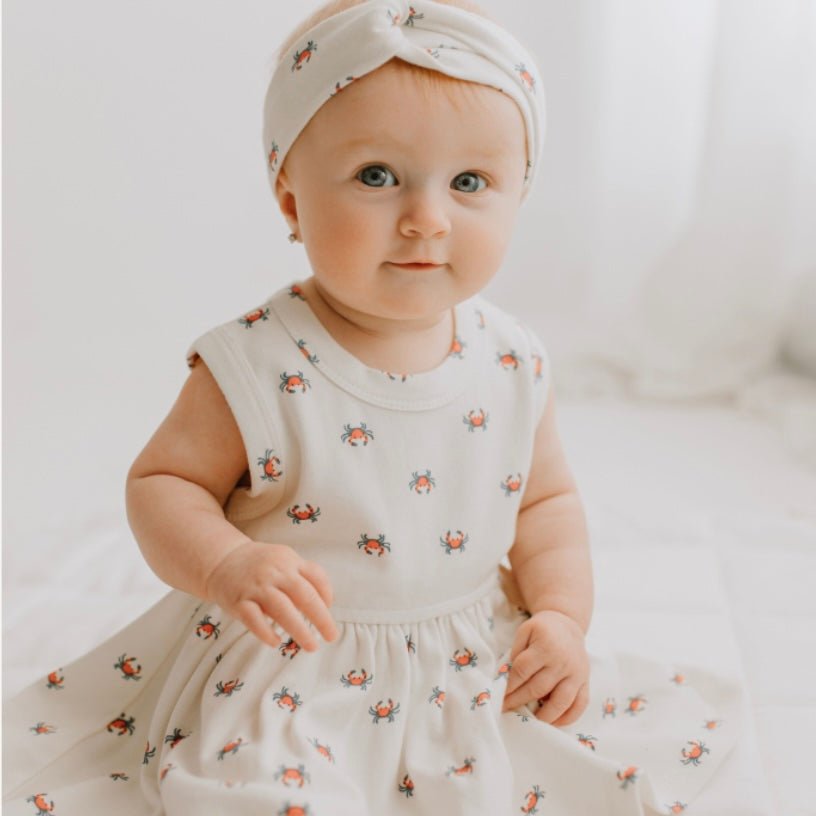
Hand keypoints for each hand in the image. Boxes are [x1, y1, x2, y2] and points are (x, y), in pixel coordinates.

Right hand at [204, 541, 338, 651]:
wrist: (221, 560)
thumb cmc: (260, 566)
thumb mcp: (283, 560)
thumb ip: (301, 577)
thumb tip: (324, 605)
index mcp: (289, 560)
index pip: (316, 576)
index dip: (327, 594)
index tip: (329, 609)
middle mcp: (275, 572)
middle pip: (303, 595)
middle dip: (321, 618)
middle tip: (332, 636)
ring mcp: (256, 586)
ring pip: (282, 609)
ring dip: (299, 630)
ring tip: (312, 646)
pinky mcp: (238, 601)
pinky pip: (254, 619)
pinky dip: (266, 632)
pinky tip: (276, 643)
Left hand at [501, 609, 589, 725]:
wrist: (568, 625)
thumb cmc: (542, 630)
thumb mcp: (525, 630)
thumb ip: (516, 651)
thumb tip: (508, 677)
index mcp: (546, 646)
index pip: (523, 670)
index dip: (509, 685)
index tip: (499, 696)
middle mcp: (563, 661)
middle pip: (538, 688)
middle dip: (519, 701)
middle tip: (505, 709)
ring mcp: (577, 673)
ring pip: (561, 701)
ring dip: (544, 716)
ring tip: (530, 722)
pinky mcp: (586, 682)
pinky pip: (580, 705)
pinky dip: (568, 718)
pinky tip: (554, 722)